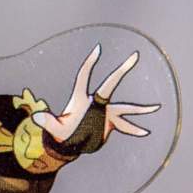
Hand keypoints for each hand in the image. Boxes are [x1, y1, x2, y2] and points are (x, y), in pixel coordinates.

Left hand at [33, 43, 159, 142]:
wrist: (69, 143)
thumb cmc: (61, 134)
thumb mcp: (55, 128)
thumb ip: (48, 122)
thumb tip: (36, 118)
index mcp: (81, 99)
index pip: (84, 77)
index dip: (89, 64)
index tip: (97, 49)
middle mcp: (96, 102)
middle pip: (110, 84)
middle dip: (122, 70)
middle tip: (134, 56)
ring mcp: (105, 112)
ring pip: (126, 108)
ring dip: (141, 109)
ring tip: (156, 107)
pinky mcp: (110, 123)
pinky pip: (126, 126)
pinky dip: (135, 129)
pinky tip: (146, 131)